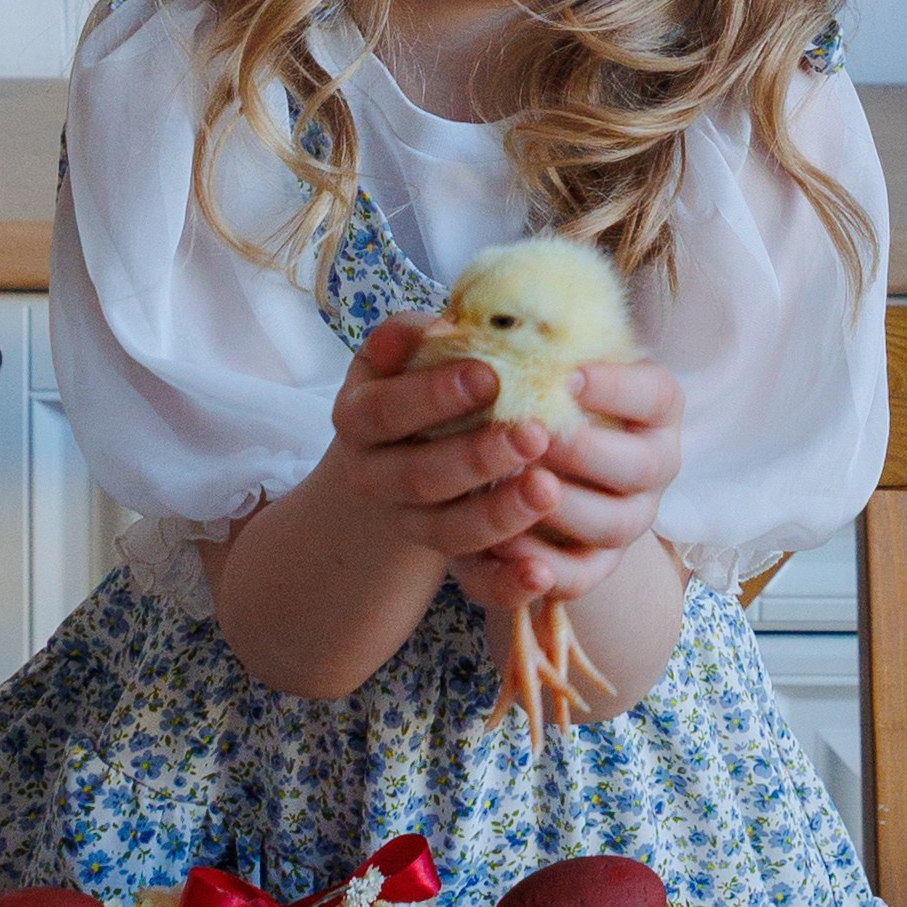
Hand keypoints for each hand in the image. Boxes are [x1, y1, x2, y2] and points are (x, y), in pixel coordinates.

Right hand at [319, 314, 559, 573]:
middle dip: (478, 457)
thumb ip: (418, 336)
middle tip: (536, 432)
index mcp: (357, 419)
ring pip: (448, 532)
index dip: (434, 396)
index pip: (388, 411)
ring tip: (549, 488)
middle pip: (420, 476)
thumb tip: (438, 324)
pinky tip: (542, 573)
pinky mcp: (446, 559)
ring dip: (500, 513)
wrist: (406, 449)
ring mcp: (408, 523)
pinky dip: (508, 582)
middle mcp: (373, 478)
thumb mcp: (407, 353)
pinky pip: (474, 580)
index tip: (492, 375)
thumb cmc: (420, 381)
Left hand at [447, 357, 684, 611]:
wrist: (521, 469)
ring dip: (566, 508)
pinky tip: (502, 544)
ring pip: (613, 524)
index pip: (657, 394)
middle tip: (533, 436)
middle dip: (586, 451)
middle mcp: (653, 465)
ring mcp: (629, 518)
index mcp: (651, 408)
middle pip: (644, 466)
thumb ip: (498, 344)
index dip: (619, 387)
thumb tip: (428, 328)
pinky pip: (579, 578)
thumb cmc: (526, 399)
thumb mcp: (523, 365)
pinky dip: (543, 567)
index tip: (567, 377)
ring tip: (519, 486)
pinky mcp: (595, 565)